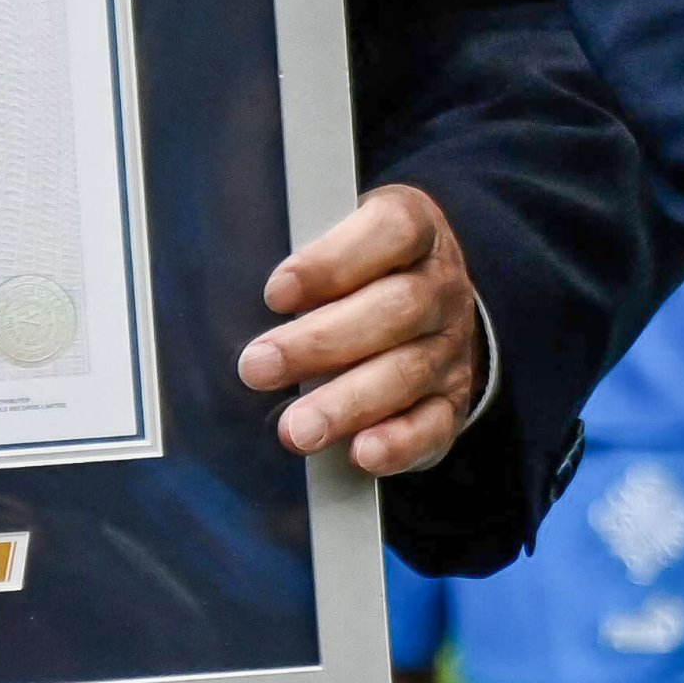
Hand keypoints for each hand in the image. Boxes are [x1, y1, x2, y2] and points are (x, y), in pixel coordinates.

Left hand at [239, 183, 482, 478]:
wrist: (432, 304)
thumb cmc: (363, 268)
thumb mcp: (344, 238)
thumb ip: (306, 259)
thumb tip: (231, 293)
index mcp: (417, 228)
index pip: (391, 231)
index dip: (333, 261)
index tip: (275, 293)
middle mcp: (441, 287)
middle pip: (396, 308)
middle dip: (321, 342)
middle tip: (258, 367)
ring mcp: (451, 346)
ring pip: (408, 371)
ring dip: (347, 402)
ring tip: (295, 429)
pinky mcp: (452, 401)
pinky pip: (434, 424)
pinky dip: (398, 442)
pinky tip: (361, 454)